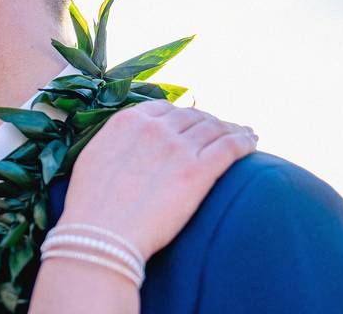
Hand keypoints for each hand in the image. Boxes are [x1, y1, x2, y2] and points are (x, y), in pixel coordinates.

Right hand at [59, 101, 256, 260]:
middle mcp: (154, 128)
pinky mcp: (197, 172)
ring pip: (214, 128)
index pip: (164, 108)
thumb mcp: (94, 157)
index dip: (182, 116)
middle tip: (222, 130)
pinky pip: (229, 147)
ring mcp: (177, 148)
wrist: (100, 235)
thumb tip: (128, 141)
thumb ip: (115, 140)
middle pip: (192, 116)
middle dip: (209, 121)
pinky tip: (252, 143)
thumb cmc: (91, 205)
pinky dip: (244, 141)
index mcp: (127, 121)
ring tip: (245, 134)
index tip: (191, 124)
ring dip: (232, 129)